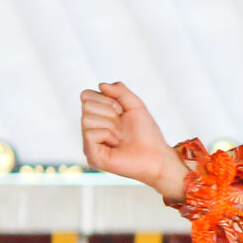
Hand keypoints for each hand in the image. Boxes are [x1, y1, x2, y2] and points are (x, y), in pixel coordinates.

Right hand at [80, 82, 187, 201]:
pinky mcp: (91, 155)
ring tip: (121, 137)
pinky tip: (116, 145)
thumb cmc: (147, 133)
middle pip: (85, 105)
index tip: (121, 110)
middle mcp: (90, 128)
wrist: (157, 157)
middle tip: (122, 127)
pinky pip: (90, 133)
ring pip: (86, 118)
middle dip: (109, 112)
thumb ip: (120, 91)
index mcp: (98, 116)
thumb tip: (100, 85)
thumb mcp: (135, 105)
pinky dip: (108, 135)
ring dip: (110, 125)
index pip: (85, 95)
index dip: (106, 99)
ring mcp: (89, 143)